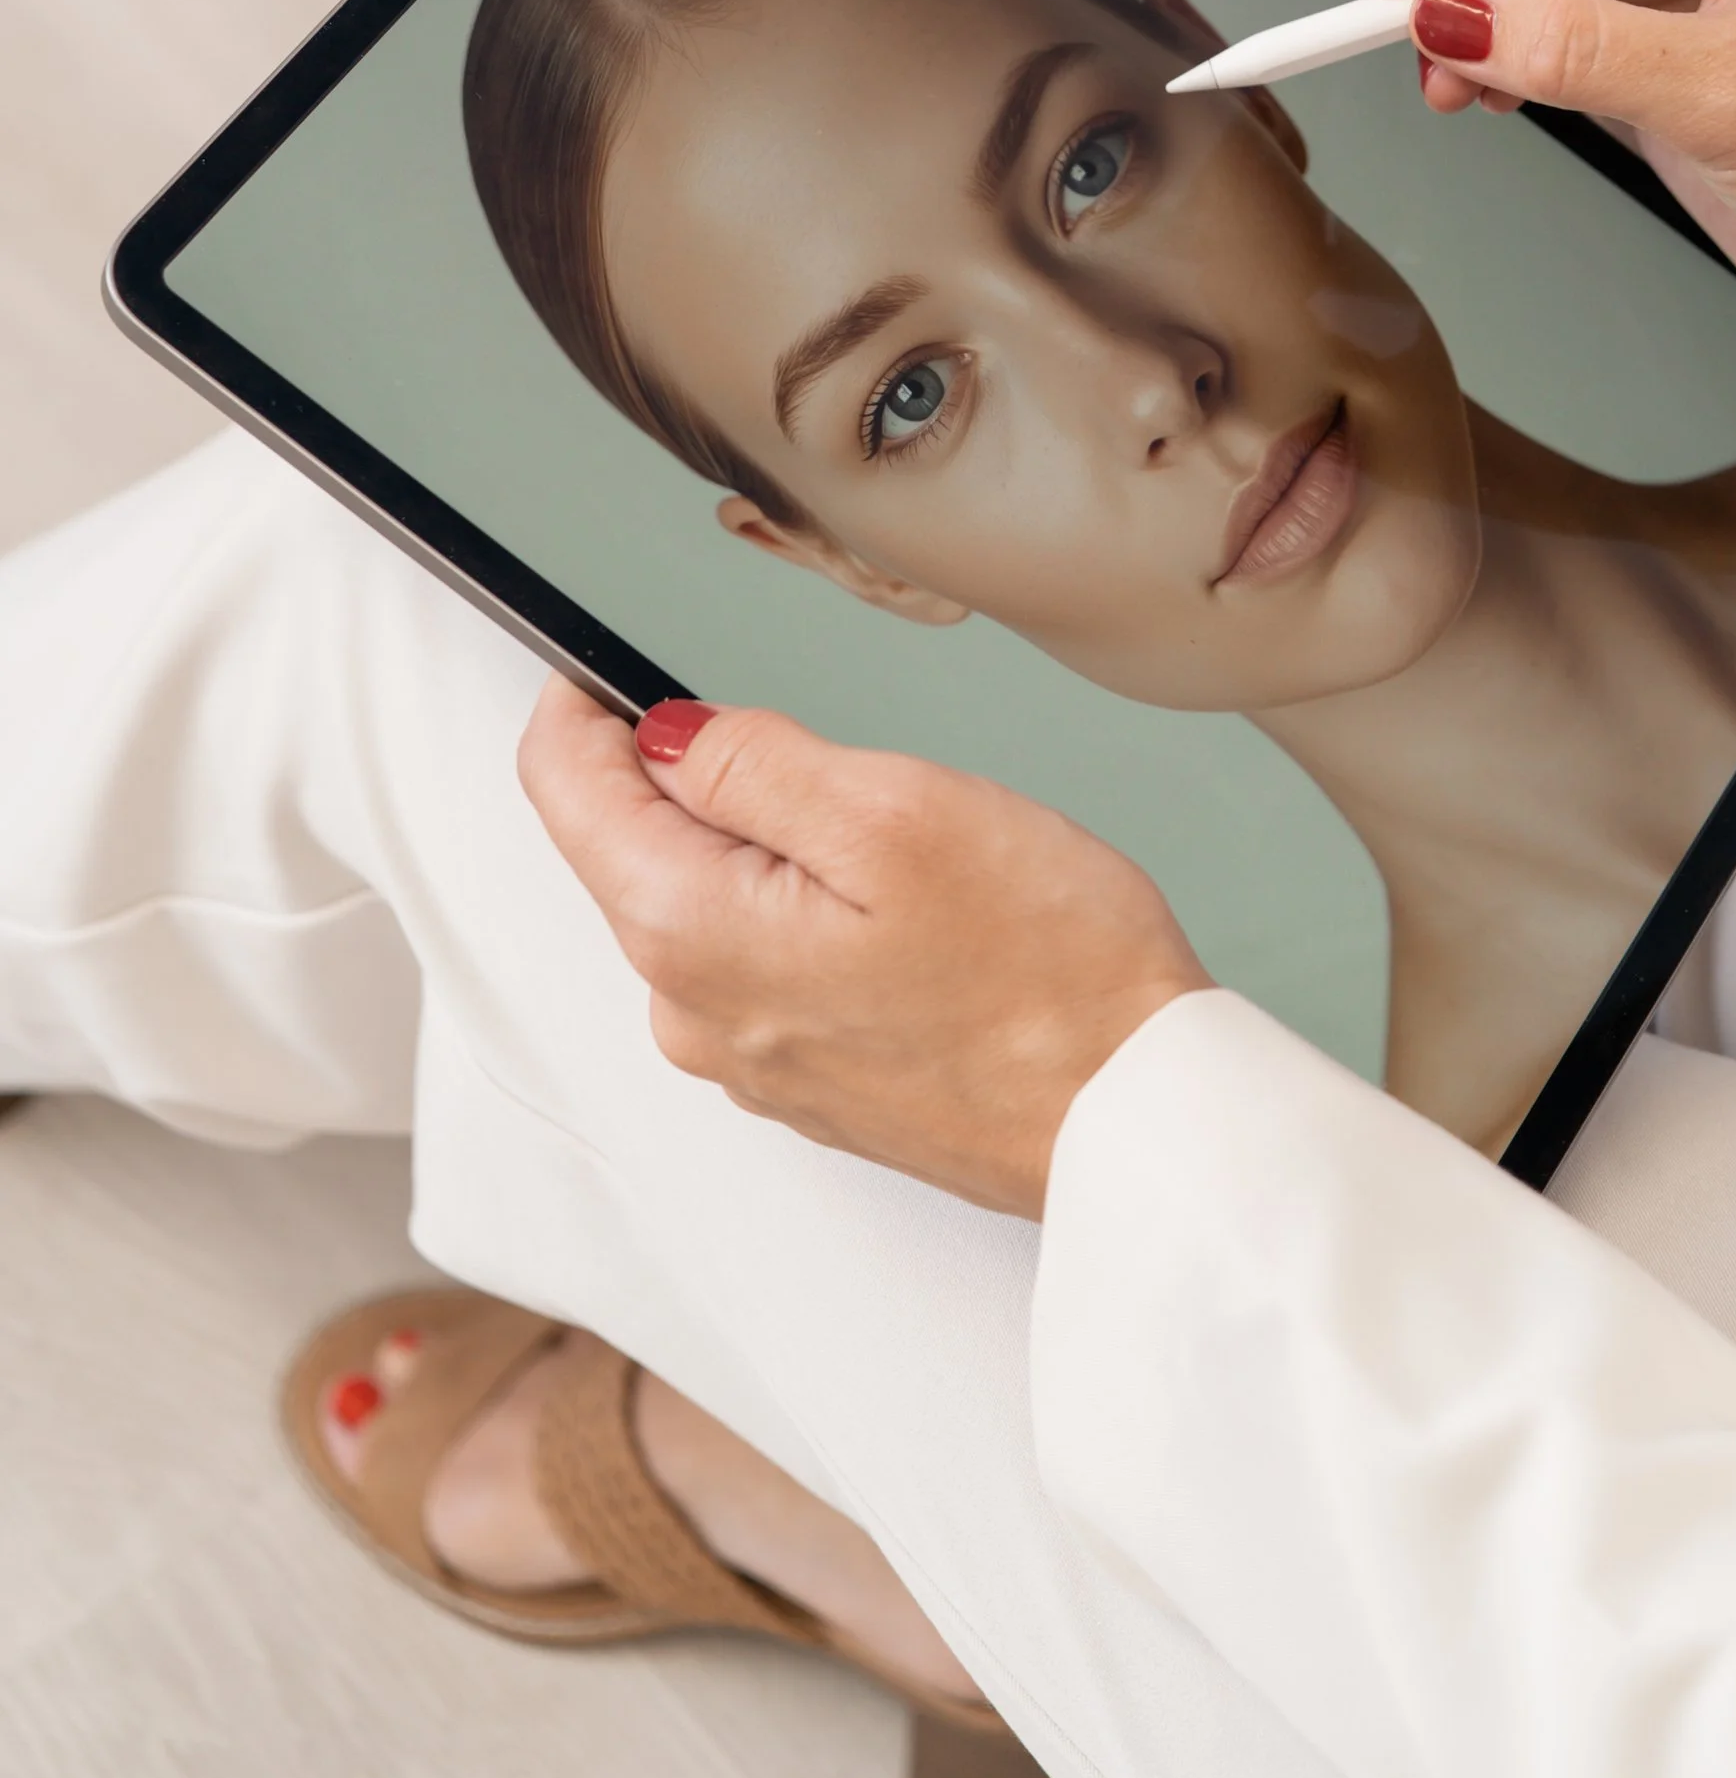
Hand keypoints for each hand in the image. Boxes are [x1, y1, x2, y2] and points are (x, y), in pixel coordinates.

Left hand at [519, 683, 1210, 1217]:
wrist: (1128, 1118)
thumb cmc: (1044, 971)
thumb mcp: (894, 809)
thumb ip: (753, 759)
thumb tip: (663, 731)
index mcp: (689, 934)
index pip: (564, 793)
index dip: (582, 703)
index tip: (613, 659)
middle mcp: (692, 1012)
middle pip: (631, 845)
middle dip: (702, 773)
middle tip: (832, 756)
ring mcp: (748, 1055)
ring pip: (703, 898)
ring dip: (766, 843)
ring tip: (892, 843)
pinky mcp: (805, 1076)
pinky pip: (761, 957)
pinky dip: (805, 906)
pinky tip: (905, 909)